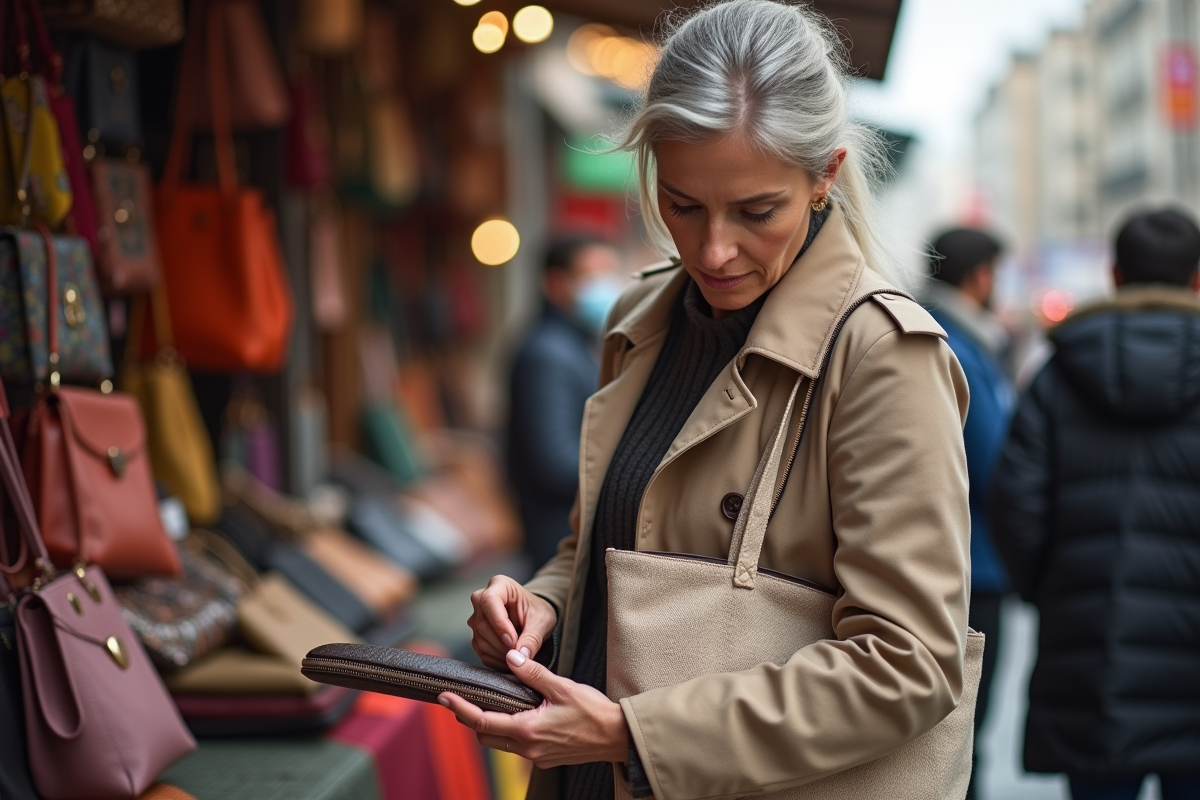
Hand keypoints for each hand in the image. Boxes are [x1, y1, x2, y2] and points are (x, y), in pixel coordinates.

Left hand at [440, 649, 628, 768]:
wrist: (618, 737)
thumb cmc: (594, 712)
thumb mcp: (563, 687)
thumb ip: (534, 673)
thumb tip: (511, 658)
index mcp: (527, 730)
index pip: (482, 720)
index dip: (459, 708)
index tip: (444, 697)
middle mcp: (528, 748)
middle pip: (486, 736)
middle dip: (470, 719)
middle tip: (459, 700)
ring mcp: (537, 756)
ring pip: (501, 743)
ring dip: (489, 727)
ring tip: (485, 705)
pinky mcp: (546, 758)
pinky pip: (518, 746)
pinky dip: (508, 732)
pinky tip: (515, 716)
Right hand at [468, 575, 557, 669]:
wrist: (534, 618)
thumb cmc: (537, 613)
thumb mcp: (542, 622)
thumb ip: (532, 638)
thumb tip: (520, 656)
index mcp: (499, 585)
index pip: (489, 601)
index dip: (499, 623)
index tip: (512, 641)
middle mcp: (482, 598)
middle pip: (482, 623)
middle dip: (501, 643)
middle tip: (519, 653)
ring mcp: (476, 616)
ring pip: (479, 639)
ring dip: (499, 653)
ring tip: (518, 655)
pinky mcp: (476, 634)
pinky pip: (480, 650)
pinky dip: (495, 659)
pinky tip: (510, 659)